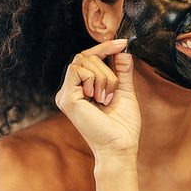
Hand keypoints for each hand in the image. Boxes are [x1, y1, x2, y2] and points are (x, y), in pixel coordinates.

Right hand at [55, 40, 140, 157]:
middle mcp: (70, 90)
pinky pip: (78, 70)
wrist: (120, 147)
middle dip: (106, 68)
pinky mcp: (66, 98)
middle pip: (85, 56)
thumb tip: (123, 50)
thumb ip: (122, 71)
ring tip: (107, 98)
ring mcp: (66, 94)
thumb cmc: (123, 126)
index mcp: (81, 89)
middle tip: (114, 90)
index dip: (105, 48)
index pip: (88, 58)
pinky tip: (98, 98)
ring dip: (103, 76)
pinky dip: (94, 79)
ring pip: (82, 60)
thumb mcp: (124, 91)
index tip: (123, 43)